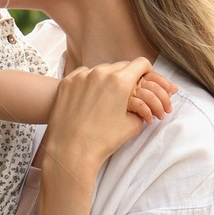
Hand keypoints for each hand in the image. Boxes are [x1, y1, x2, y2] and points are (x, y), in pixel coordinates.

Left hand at [45, 58, 177, 173]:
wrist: (71, 150)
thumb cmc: (103, 140)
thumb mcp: (132, 125)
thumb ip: (141, 107)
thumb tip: (143, 101)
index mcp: (120, 82)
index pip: (141, 64)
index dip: (147, 71)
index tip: (145, 78)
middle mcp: (100, 73)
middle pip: (121, 66)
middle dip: (127, 76)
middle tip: (126, 92)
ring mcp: (81, 76)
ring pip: (101, 69)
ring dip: (107, 79)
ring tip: (106, 97)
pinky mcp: (66, 82)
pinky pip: (83, 75)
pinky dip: (89, 82)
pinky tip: (88, 98)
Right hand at [125, 69, 176, 122]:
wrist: (114, 121)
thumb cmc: (129, 108)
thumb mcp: (146, 98)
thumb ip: (160, 91)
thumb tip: (175, 88)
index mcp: (137, 78)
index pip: (153, 75)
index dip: (164, 83)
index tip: (170, 92)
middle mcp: (132, 83)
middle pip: (153, 86)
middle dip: (165, 99)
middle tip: (168, 109)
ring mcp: (127, 92)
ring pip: (149, 95)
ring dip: (158, 108)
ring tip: (161, 116)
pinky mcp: (123, 102)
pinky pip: (140, 105)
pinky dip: (148, 113)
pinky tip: (149, 120)